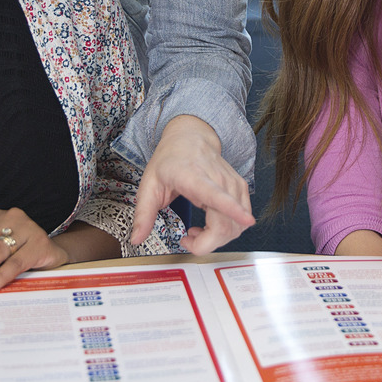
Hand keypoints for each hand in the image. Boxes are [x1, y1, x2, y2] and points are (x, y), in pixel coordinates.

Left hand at [129, 115, 253, 253]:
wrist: (190, 138)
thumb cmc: (170, 160)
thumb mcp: (148, 185)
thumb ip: (143, 214)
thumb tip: (136, 238)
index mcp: (193, 176)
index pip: (216, 194)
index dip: (232, 209)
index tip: (245, 220)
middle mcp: (218, 179)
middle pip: (225, 222)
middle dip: (207, 244)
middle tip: (187, 240)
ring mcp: (233, 184)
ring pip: (236, 225)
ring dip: (217, 238)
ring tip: (198, 231)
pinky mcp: (241, 189)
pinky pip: (241, 221)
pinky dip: (227, 231)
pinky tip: (211, 224)